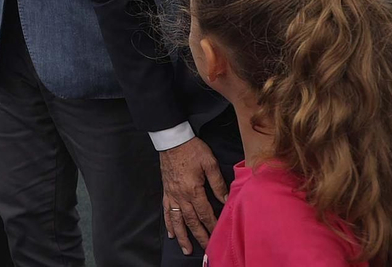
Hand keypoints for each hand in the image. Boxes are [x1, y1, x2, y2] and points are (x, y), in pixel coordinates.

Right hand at [160, 137, 228, 254]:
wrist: (172, 140)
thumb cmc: (192, 149)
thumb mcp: (210, 163)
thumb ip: (218, 183)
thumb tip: (225, 199)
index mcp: (193, 189)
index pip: (205, 213)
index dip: (213, 225)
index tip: (219, 236)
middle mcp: (181, 196)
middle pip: (191, 221)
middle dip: (199, 237)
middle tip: (206, 250)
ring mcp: (172, 194)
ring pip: (177, 220)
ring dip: (182, 236)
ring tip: (186, 249)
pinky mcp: (166, 191)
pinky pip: (166, 210)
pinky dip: (168, 223)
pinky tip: (171, 232)